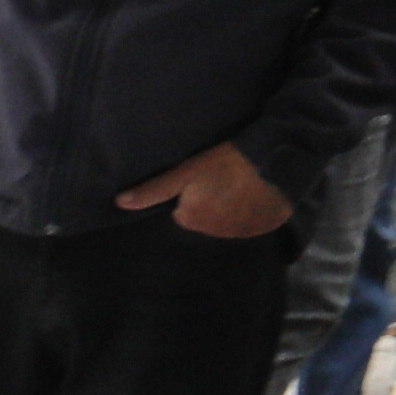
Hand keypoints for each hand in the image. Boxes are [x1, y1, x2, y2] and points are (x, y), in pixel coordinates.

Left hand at [122, 138, 292, 237]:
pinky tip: (255, 194)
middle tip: (222, 178)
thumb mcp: (186, 171)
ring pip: (225, 222)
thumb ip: (154, 190)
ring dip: (230, 208)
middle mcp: (213, 234)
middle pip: (203, 218)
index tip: (203, 178)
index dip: (191, 193)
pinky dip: (251, 212)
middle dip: (209, 202)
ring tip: (240, 184)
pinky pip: (249, 224)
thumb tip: (119, 203)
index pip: (182, 212)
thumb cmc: (227, 162)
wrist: (276, 161)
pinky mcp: (262, 229)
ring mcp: (239, 234)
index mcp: (191, 220)